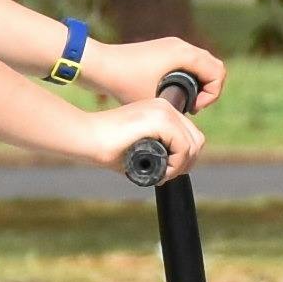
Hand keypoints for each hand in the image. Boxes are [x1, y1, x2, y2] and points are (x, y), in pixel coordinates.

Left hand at [81, 29, 215, 107]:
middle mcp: (181, 46)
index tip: (194, 108)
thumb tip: (189, 121)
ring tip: (186, 102)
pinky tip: (175, 92)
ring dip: (200, 82)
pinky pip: (189, 62)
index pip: (217, 73)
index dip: (212, 94)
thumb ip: (177, 106)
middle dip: (210, 89)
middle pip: (213, 66)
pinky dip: (190, 76)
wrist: (100, 65)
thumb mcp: (154, 99)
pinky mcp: (164, 49)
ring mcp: (172, 45)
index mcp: (183, 54)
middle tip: (194, 107)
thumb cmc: (125, 82)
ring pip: (201, 63)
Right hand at [81, 88, 204, 184]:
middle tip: (167, 175)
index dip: (185, 158)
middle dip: (187, 162)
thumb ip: (155, 152)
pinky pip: (183, 146)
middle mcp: (165, 106)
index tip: (168, 171)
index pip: (190, 135)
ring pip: (193, 144)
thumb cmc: (105, 146)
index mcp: (161, 109)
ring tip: (162, 174)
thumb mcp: (138, 148)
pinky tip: (161, 171)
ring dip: (181, 165)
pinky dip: (176, 164)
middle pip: (196, 139)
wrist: (86, 137)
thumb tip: (171, 167)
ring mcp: (163, 110)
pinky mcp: (159, 119)